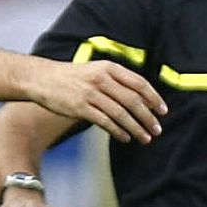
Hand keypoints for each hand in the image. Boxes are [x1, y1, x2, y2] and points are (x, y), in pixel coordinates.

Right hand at [28, 61, 167, 142]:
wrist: (43, 79)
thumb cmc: (72, 77)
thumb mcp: (96, 70)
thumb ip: (116, 81)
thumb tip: (140, 98)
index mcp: (109, 68)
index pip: (139, 83)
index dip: (154, 98)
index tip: (163, 111)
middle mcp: (102, 79)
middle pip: (133, 100)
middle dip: (148, 117)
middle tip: (157, 129)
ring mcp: (90, 93)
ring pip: (121, 113)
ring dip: (136, 128)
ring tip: (145, 138)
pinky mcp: (80, 107)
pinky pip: (105, 122)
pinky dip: (118, 131)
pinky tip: (125, 138)